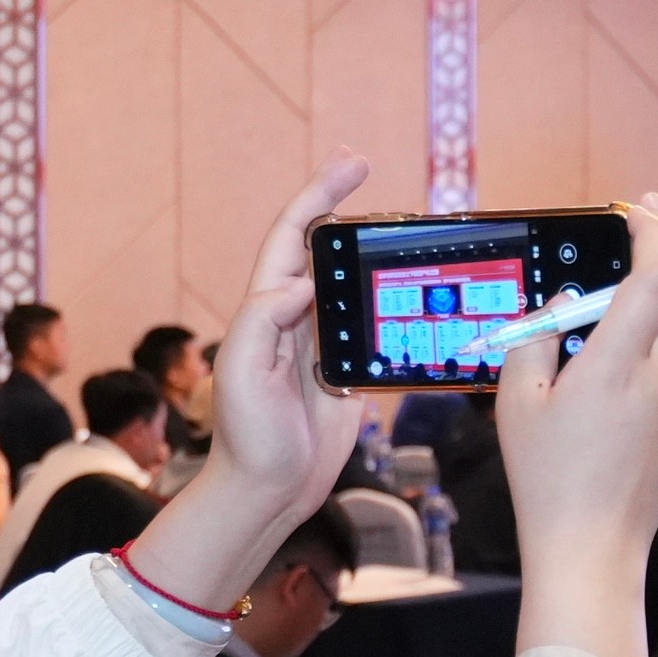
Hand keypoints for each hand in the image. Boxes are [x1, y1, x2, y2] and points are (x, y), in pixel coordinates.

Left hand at [135, 159, 367, 622]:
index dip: (319, 195)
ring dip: (374, 253)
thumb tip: (304, 280)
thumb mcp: (242, 371)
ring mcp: (322, 345)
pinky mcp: (347, 373)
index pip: (292, 235)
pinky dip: (393, 304)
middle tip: (368, 170)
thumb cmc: (245, 437)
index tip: (352, 165)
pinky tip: (415, 294)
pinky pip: (372, 327)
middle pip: (323, 248)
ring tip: (403, 227)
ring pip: (351, 282)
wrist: (266, 491)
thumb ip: (264, 319)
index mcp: (266, 308)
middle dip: (343, 206)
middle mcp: (294, 318)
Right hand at [492, 200, 657, 656]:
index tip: (636, 206)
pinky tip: (628, 336)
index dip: (653, 232)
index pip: (657, 276)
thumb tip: (561, 304)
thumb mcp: (518, 402)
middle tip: (636, 219)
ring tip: (626, 275)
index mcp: (620, 366)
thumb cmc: (548, 482)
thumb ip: (536, 338)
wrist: (593, 551)